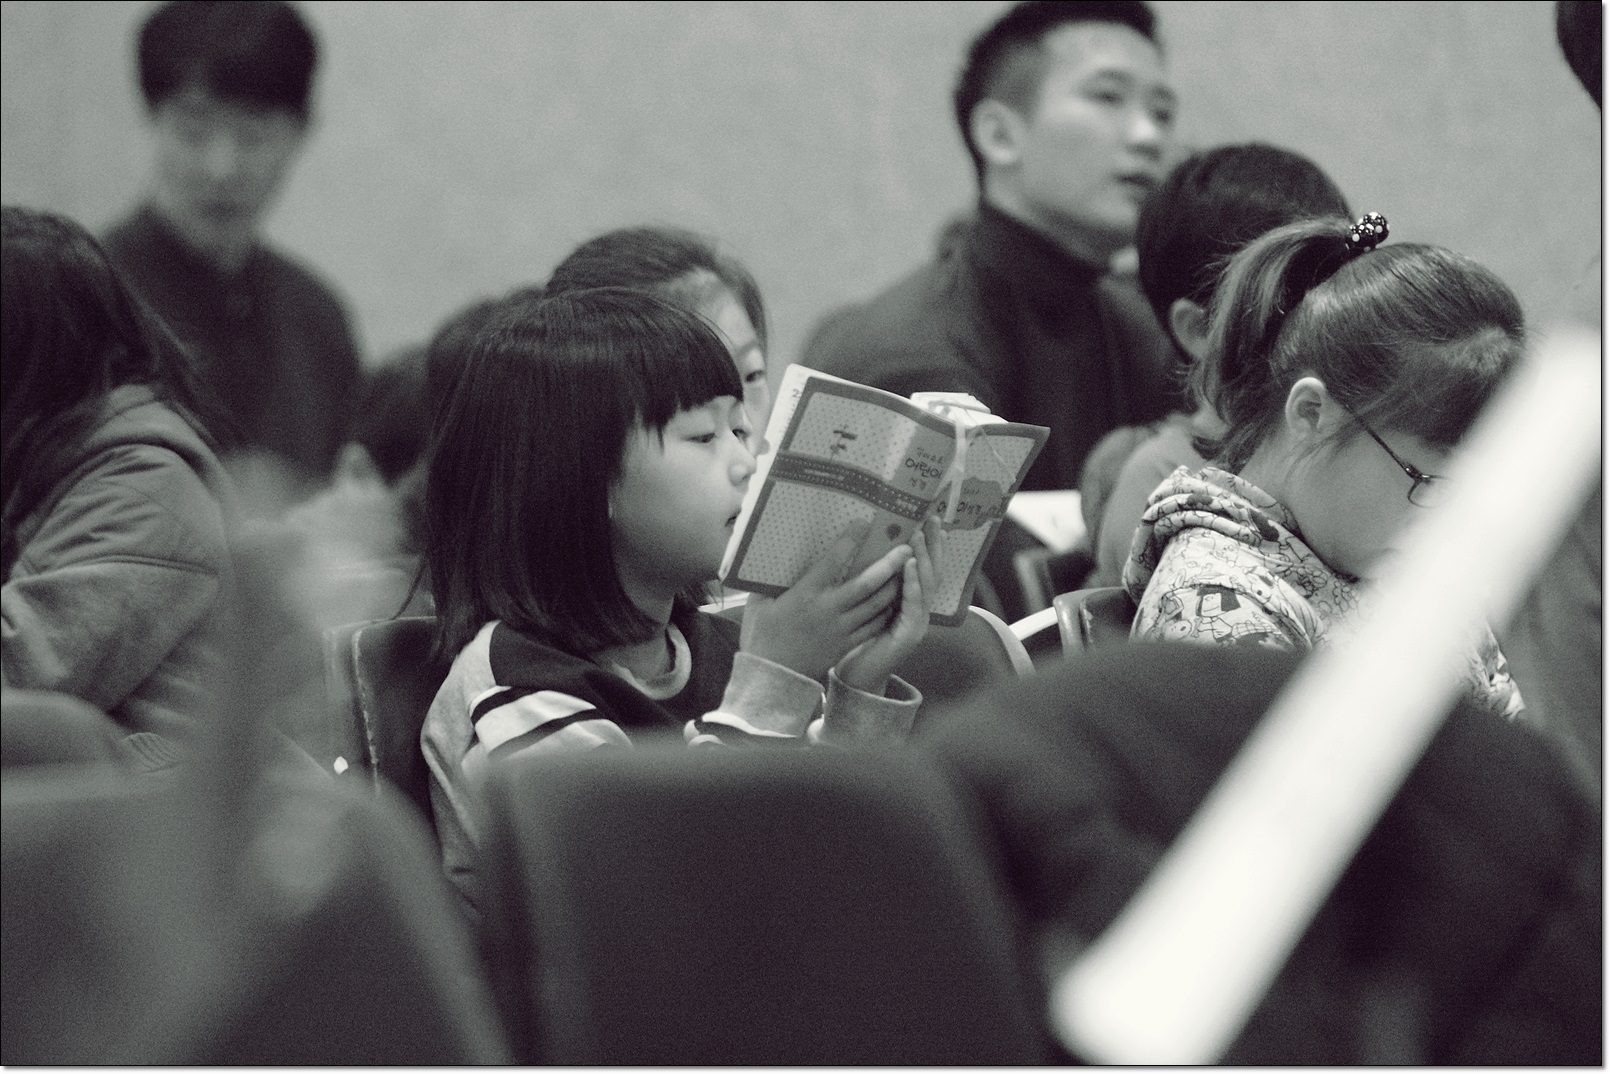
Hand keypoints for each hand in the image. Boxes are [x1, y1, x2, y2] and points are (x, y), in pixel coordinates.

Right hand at [741, 521, 912, 681]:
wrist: (773, 679)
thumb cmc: (762, 637)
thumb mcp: (758, 603)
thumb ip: (770, 581)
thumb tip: (776, 558)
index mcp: (805, 595)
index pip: (832, 561)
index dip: (850, 540)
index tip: (864, 522)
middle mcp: (828, 610)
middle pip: (866, 584)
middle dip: (889, 564)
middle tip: (906, 547)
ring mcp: (841, 629)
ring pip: (876, 605)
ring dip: (894, 586)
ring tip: (908, 570)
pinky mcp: (847, 644)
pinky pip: (874, 626)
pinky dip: (887, 611)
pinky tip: (895, 600)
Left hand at [835, 515, 939, 694]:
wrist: (856, 679)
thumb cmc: (856, 641)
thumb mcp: (866, 606)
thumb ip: (872, 583)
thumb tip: (861, 548)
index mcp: (910, 601)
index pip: (925, 567)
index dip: (930, 544)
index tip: (929, 519)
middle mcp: (919, 610)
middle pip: (933, 571)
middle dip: (934, 544)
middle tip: (931, 520)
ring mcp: (918, 623)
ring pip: (928, 586)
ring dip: (925, 559)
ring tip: (920, 537)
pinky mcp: (910, 635)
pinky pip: (915, 606)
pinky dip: (914, 584)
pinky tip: (911, 567)